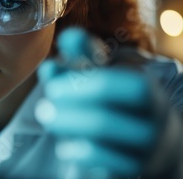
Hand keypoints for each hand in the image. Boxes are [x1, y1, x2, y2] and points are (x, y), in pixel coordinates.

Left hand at [35, 28, 182, 177]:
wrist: (151, 151)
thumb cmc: (119, 106)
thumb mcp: (104, 78)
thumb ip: (86, 57)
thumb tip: (67, 35)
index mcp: (149, 96)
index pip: (132, 87)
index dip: (93, 83)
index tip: (56, 80)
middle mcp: (155, 124)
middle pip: (112, 117)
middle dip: (71, 107)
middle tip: (44, 102)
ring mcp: (146, 152)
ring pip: (106, 141)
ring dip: (68, 126)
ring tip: (47, 116)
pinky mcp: (133, 172)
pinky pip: (106, 166)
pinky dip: (80, 153)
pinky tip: (65, 146)